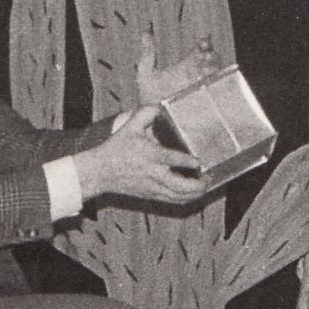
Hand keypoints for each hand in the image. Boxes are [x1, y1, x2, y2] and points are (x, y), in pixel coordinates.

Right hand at [76, 118, 205, 205]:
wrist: (100, 172)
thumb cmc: (116, 148)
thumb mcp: (130, 126)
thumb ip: (146, 113)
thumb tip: (160, 106)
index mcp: (150, 156)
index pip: (173, 160)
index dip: (189, 162)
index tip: (199, 162)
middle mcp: (153, 174)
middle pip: (181, 186)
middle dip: (199, 185)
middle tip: (208, 178)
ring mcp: (153, 188)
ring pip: (179, 197)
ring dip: (195, 194)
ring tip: (205, 186)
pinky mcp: (151, 196)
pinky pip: (173, 201)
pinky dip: (186, 199)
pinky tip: (193, 193)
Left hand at [134, 33, 219, 110]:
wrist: (149, 115)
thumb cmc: (148, 94)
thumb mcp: (146, 71)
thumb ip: (147, 52)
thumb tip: (145, 32)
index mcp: (185, 66)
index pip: (199, 51)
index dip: (204, 45)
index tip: (203, 42)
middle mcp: (194, 76)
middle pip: (211, 62)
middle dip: (211, 57)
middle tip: (207, 55)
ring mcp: (197, 88)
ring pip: (213, 75)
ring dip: (212, 71)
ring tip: (206, 69)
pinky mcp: (198, 100)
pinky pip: (211, 92)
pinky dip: (212, 87)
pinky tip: (206, 84)